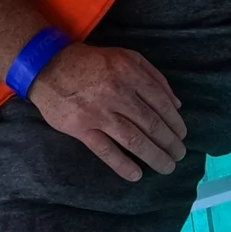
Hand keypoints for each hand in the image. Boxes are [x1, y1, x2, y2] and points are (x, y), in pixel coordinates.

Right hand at [28, 42, 187, 181]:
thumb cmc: (92, 62)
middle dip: (169, 142)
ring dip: (154, 156)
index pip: (160, 102)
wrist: (48, 66)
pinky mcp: (80, 128)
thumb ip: (154, 76)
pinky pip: (105, 150)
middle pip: (151, 123)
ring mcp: (98, 112)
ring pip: (133, 139)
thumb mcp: (126, 57)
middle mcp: (117, 93)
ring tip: (167, 166)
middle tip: (179, 154)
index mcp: (129, 73)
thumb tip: (176, 103)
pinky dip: (122, 164)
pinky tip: (136, 175)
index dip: (175, 122)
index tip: (182, 135)